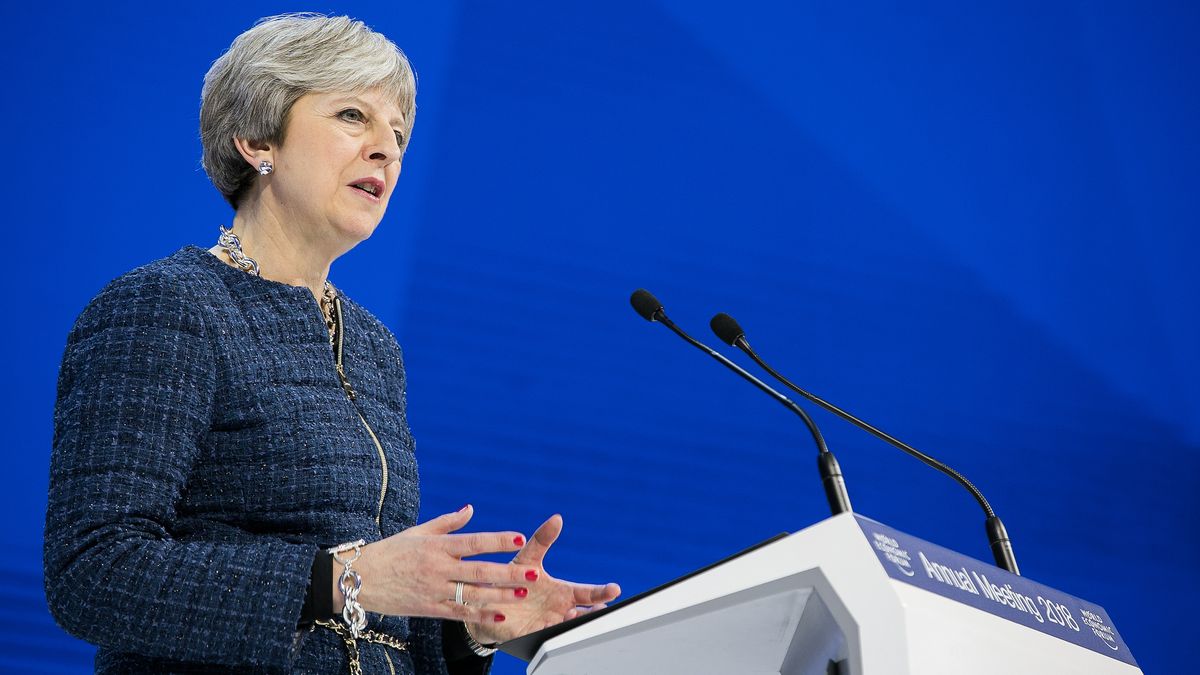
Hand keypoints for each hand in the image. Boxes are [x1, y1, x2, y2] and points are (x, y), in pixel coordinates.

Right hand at [346, 505, 541, 624]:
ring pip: (472, 593)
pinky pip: (458, 612)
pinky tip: (500, 614)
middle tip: (533, 573)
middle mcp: (437, 568)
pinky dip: (480, 614)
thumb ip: (447, 522)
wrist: (358, 579)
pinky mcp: (428, 608)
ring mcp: (433, 590)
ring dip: (500, 595)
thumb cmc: (390, 551)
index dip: (497, 540)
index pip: (473, 541)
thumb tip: (471, 509)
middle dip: (508, 572)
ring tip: (522, 594)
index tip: (519, 538)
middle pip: (479, 570)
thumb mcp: (417, 532)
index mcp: (436, 546)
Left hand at [466, 514, 621, 643]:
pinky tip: (549, 623)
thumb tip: (557, 518)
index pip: (587, 593)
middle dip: (595, 612)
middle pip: (584, 613)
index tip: (615, 589)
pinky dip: (549, 631)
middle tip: (602, 608)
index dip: (602, 592)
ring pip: (567, 628)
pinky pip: (543, 637)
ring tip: (573, 614)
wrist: (485, 600)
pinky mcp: (530, 635)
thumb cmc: (510, 579)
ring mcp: (547, 624)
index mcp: (562, 593)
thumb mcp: (527, 558)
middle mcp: (559, 610)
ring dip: (572, 622)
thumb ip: (542, 540)